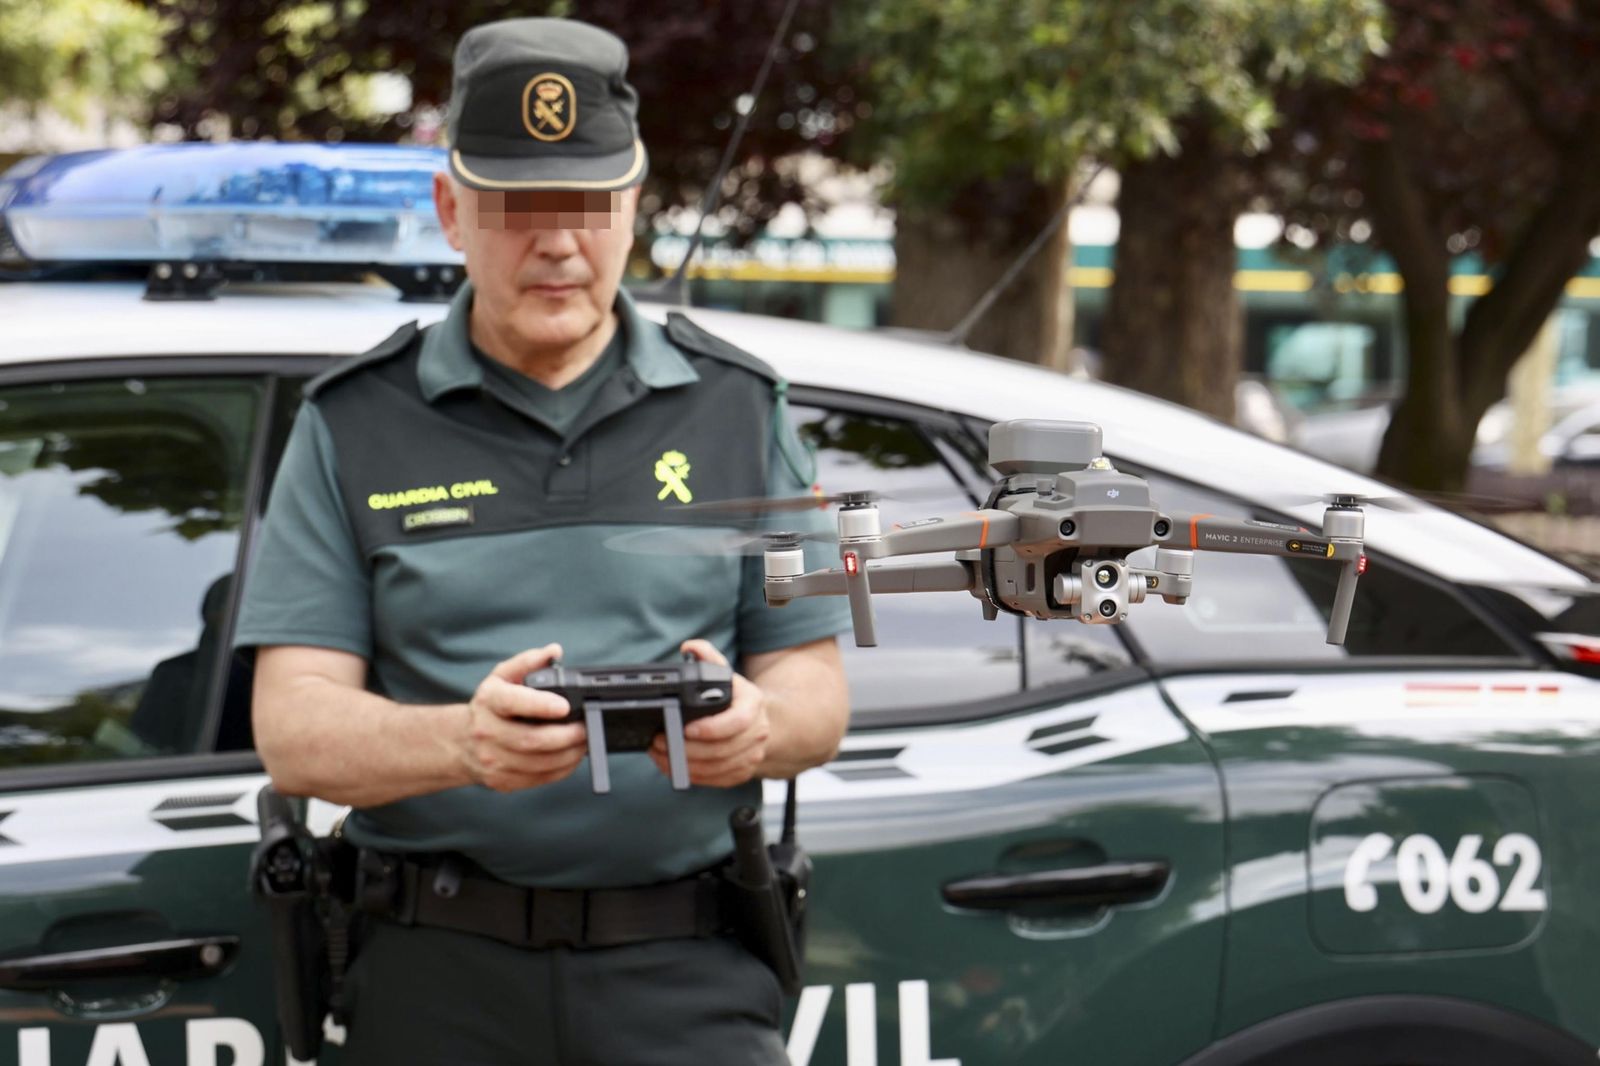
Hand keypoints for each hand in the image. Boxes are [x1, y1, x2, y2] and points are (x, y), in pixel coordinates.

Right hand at [459, 643, 586, 792]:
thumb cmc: (491, 705)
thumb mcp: (503, 677)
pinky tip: (571, 757)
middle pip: (532, 740)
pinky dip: (562, 769)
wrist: (462, 742)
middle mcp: (486, 731)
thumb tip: (554, 651)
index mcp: (489, 701)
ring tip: (584, 742)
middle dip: (567, 736)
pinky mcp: (501, 781)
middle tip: (585, 728)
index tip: (565, 706)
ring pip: (539, 763)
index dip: (541, 705)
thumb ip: (529, 661)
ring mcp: (492, 760)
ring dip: (569, 754)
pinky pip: (539, 779)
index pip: (514, 702)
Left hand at [650, 639, 770, 787]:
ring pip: (716, 768)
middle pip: (721, 750)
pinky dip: (691, 776)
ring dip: (684, 764)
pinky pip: (715, 780)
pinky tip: (672, 766)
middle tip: (659, 741)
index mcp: (754, 705)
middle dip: (686, 749)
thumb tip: (689, 647)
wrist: (761, 722)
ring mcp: (752, 756)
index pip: (736, 721)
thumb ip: (708, 658)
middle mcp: (758, 732)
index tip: (686, 728)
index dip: (711, 728)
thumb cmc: (737, 698)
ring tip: (659, 754)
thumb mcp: (726, 674)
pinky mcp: (742, 773)